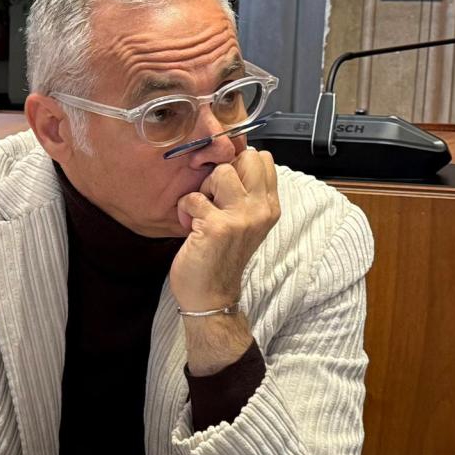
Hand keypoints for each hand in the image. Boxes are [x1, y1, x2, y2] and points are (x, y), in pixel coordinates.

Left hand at [170, 149, 279, 311]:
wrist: (211, 297)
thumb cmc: (221, 258)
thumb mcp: (245, 223)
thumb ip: (245, 195)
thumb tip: (231, 161)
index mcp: (269, 207)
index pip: (263, 159)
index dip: (238, 164)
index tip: (225, 185)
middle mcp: (260, 210)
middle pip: (246, 157)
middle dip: (223, 171)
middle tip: (213, 196)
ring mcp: (241, 218)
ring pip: (221, 171)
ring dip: (203, 188)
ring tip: (202, 211)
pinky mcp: (217, 227)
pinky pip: (193, 197)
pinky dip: (185, 208)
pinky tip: (189, 226)